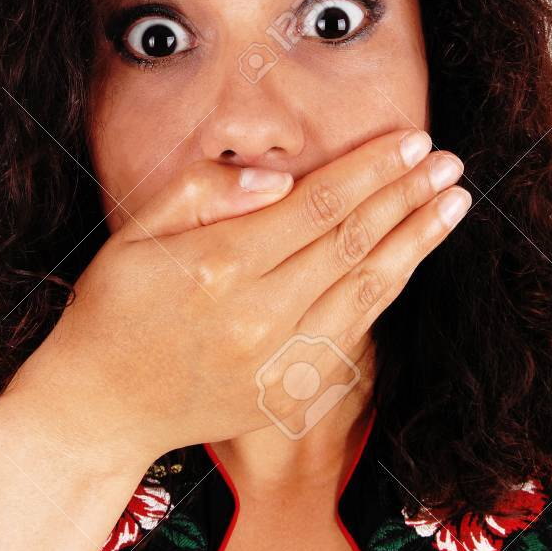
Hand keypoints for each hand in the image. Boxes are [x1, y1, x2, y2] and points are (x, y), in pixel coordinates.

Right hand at [9, 129, 469, 474]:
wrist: (98, 408)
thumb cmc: (112, 310)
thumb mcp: (135, 234)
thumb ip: (203, 193)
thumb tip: (278, 179)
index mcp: (219, 266)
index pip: (317, 205)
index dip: (370, 169)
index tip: (411, 142)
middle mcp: (258, 315)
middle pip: (353, 242)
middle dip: (407, 195)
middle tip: (448, 163)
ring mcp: (277, 361)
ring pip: (366, 288)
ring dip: (416, 241)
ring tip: (453, 203)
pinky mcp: (287, 393)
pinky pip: (353, 333)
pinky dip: (388, 291)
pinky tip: (412, 258)